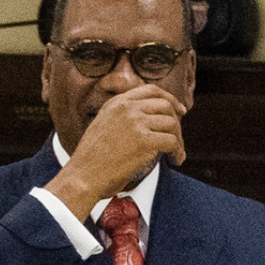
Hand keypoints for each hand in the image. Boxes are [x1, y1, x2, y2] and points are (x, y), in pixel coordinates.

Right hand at [48, 85, 185, 218]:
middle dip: (177, 122)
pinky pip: (172, 142)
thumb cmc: (94, 156)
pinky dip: (178, 152)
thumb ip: (125, 115)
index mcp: (116, 102)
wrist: (84, 174)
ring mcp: (135, 122)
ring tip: (176, 154)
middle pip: (165, 106)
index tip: (180, 111)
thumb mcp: (104, 124)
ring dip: (179, 140)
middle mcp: (126, 108)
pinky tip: (176, 160)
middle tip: (178, 139)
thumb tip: (155, 116)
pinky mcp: (144, 140)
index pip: (151, 90)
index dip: (170, 99)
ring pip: (172, 124)